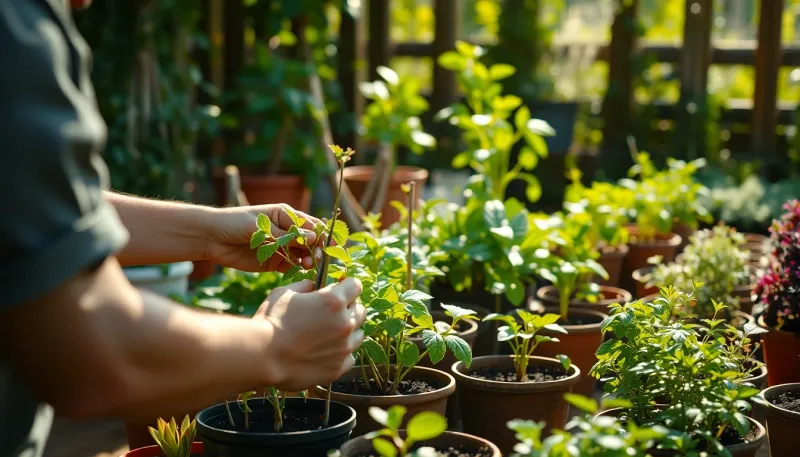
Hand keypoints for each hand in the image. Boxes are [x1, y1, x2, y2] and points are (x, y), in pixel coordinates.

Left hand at [207, 204, 322, 271]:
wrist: (211, 238)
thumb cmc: (234, 223)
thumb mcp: (260, 226)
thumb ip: (286, 234)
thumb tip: (312, 238)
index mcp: (286, 215)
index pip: (311, 225)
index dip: (321, 235)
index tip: (325, 245)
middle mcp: (287, 231)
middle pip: (310, 241)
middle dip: (316, 249)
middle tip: (317, 259)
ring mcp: (281, 247)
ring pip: (302, 254)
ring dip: (308, 260)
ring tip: (307, 265)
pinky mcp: (274, 261)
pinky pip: (291, 266)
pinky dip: (297, 269)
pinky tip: (300, 271)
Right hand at [255, 278, 365, 390]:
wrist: (262, 357)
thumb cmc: (270, 322)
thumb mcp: (284, 293)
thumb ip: (304, 286)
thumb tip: (312, 285)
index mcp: (334, 301)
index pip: (356, 286)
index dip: (347, 286)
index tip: (341, 289)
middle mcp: (345, 323)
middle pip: (361, 310)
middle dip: (350, 308)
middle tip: (332, 313)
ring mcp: (344, 347)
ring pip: (359, 334)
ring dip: (348, 331)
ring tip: (329, 334)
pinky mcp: (339, 368)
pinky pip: (350, 357)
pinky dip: (342, 353)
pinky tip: (326, 352)